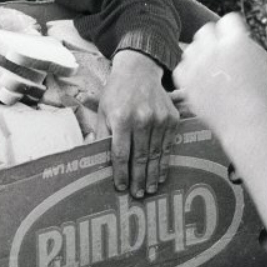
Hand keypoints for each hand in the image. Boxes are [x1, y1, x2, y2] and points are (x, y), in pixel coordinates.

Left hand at [96, 50, 178, 197]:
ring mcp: (159, 120)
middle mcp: (142, 119)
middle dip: (137, 179)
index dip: (120, 172)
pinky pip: (168, 146)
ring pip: (155, 154)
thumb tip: (94, 157)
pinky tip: (160, 175)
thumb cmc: (116, 93)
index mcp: (121, 118)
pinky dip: (164, 163)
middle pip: (140, 157)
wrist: (139, 71)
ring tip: (148, 190)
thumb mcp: (102, 110)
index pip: (120, 152)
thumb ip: (101, 134)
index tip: (120, 187)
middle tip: (136, 196)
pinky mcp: (171, 119)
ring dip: (151, 175)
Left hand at [172, 13, 266, 140]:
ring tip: (211, 69)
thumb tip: (232, 37)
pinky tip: (200, 79)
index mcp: (237, 41)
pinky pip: (181, 66)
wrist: (245, 122)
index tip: (232, 39)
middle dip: (212, 39)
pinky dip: (189, 71)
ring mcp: (197, 63)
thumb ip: (244, 45)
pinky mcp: (185, 79)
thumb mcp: (260, 63)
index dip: (231, 30)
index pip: (228, 20)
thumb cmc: (258, 96)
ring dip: (199, 54)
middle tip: (219, 52)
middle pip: (205, 30)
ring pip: (191, 47)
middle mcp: (214, 48)